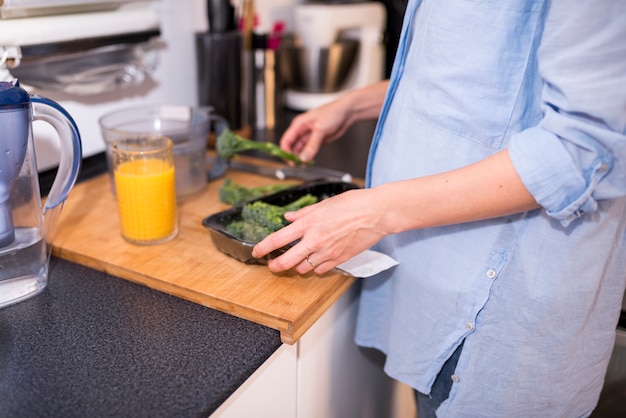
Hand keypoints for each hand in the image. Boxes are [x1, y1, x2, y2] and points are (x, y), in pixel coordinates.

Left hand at [251, 188, 387, 274]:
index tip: (257, 251)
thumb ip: (304, 213)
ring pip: (302, 268)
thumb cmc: (353, 204)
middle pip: (286, 261)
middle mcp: (315, 240)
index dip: (263, 248)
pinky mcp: (339, 259)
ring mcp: (327, 252)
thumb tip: (289, 218)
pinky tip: (315, 261)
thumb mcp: (324, 204)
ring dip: (296, 266)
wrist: (376, 213)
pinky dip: (314, 268)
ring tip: (297, 260)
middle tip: (272, 266)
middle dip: (275, 266)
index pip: (278, 239)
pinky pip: (320, 270)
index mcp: (309, 223)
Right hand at [280, 98, 353, 162]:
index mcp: (299, 124)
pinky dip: (308, 157)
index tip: (289, 160)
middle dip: (292, 156)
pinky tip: (309, 162)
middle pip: (291, 147)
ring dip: (301, 158)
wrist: (347, 113)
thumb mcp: (321, 129)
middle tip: (296, 164)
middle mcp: (302, 131)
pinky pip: (309, 151)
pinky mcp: (317, 142)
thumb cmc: (333, 112)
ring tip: (303, 164)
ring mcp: (309, 137)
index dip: (285, 151)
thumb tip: (304, 157)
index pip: (286, 140)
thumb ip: (312, 144)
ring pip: (300, 150)